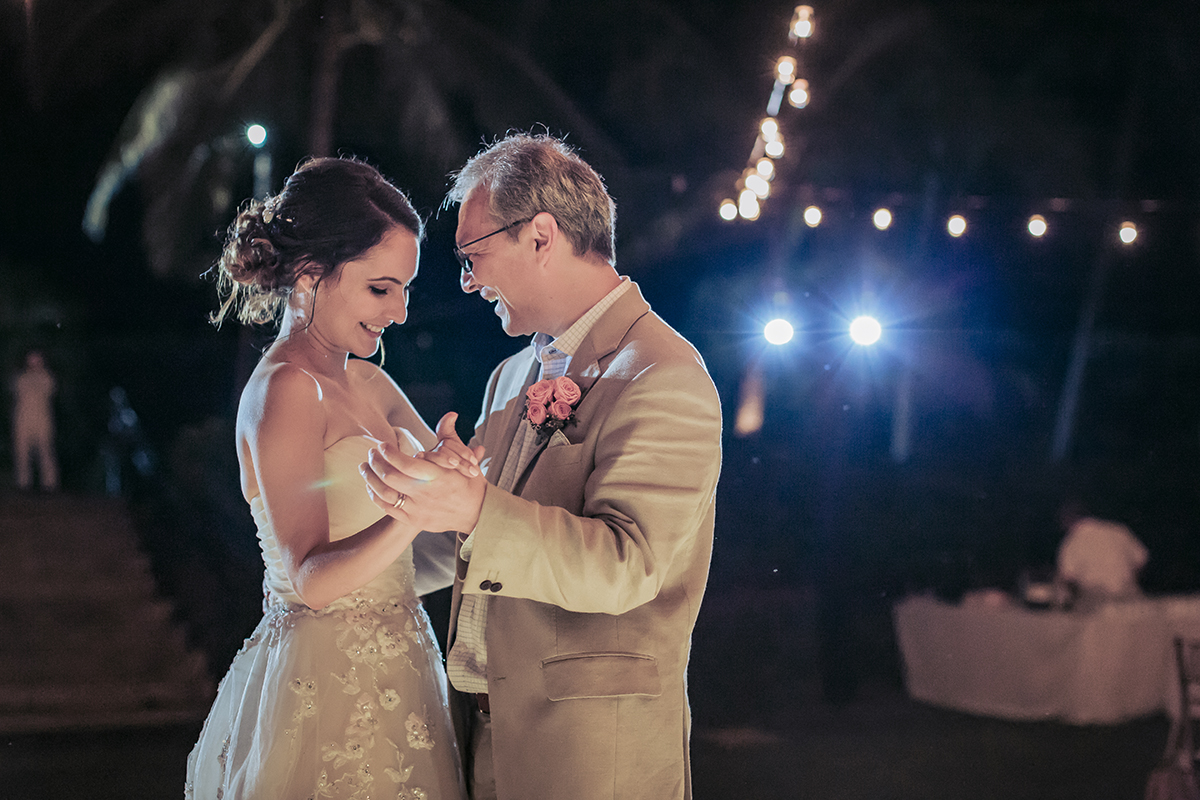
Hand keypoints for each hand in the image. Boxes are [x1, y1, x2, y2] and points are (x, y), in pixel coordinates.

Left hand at [361, 412, 486, 531]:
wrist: (476, 513)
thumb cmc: (469, 483)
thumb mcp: (463, 458)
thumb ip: (450, 436)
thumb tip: (450, 414)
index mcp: (439, 476)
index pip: (407, 464)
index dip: (390, 453)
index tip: (382, 444)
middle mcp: (427, 493)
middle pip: (391, 477)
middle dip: (376, 462)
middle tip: (371, 453)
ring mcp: (419, 509)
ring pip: (386, 494)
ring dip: (370, 478)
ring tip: (364, 467)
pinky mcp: (414, 520)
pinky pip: (388, 509)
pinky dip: (376, 496)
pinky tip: (371, 485)